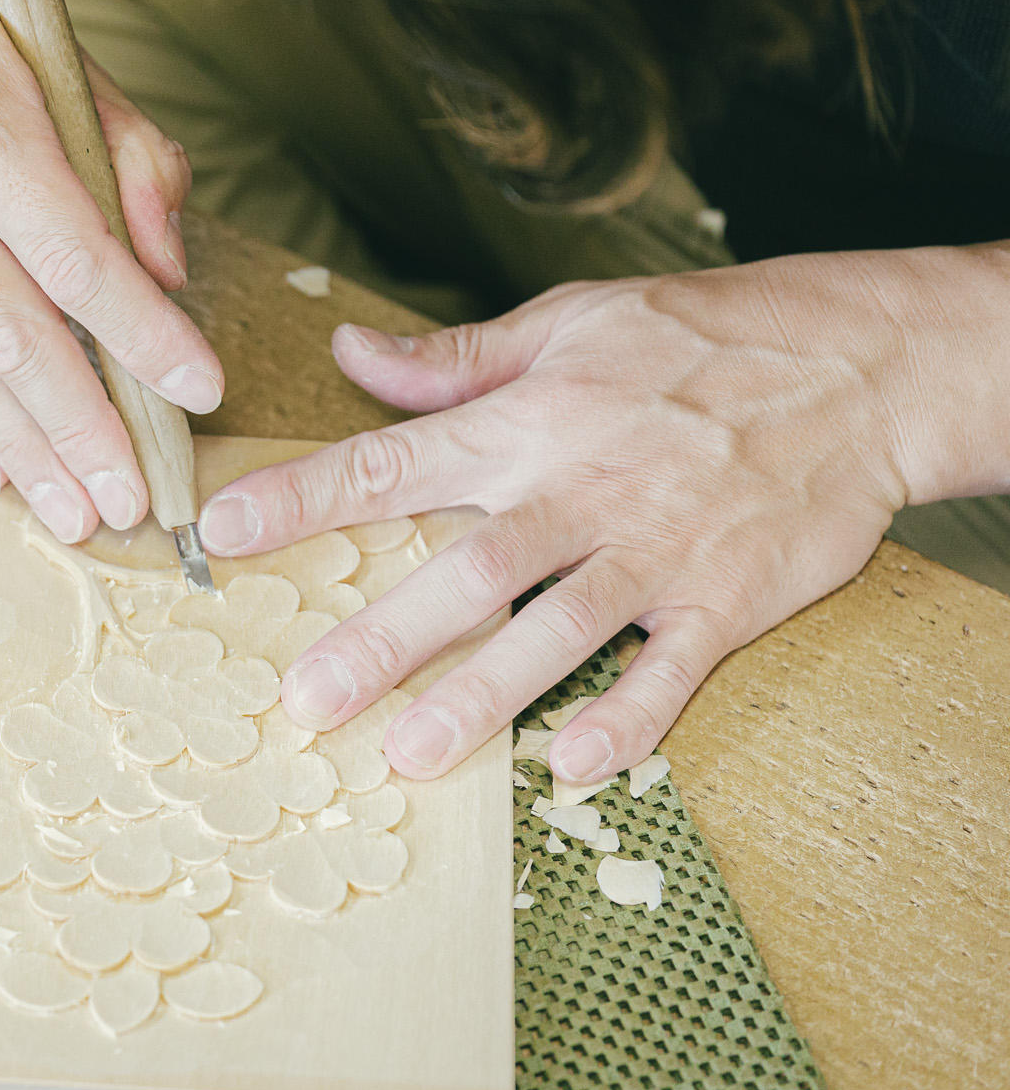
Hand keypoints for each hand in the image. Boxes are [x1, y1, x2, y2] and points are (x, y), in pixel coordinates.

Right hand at [0, 0, 222, 543]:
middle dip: (80, 426)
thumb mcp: (76, 69)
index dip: (141, 332)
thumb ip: (135, 167)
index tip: (199, 389)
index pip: (75, 254)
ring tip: (75, 511)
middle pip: (11, 331)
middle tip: (134, 499)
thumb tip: (169, 278)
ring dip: (21, 449)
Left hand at [197, 245, 1009, 783]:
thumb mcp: (572, 322)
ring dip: (484, 698)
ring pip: (557, 632)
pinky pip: (671, 672)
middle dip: (383, 637)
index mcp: (530, 421)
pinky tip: (572, 768)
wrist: (864, 365)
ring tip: (412, 757)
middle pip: (467, 572)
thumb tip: (349, 353)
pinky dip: (627, 721)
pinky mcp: (726, 600)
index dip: (304, 496)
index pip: (393, 462)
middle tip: (307, 700)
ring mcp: (656, 551)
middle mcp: (582, 491)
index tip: (224, 529)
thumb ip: (454, 359)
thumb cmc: (709, 338)